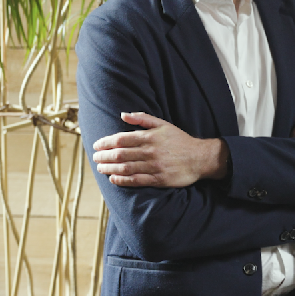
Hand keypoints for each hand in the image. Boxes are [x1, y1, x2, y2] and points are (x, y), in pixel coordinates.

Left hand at [92, 112, 227, 186]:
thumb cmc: (180, 140)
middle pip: (120, 154)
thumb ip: (143, 119)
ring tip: (101, 168)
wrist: (200, 157)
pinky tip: (113, 179)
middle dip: (104, 156)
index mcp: (150, 136)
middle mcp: (151, 151)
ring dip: (110, 168)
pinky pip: (136, 180)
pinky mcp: (159, 179)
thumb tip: (123, 115)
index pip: (121, 139)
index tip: (96, 145)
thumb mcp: (163, 124)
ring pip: (126, 168)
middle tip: (95, 158)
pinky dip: (122, 180)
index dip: (105, 142)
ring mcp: (154, 166)